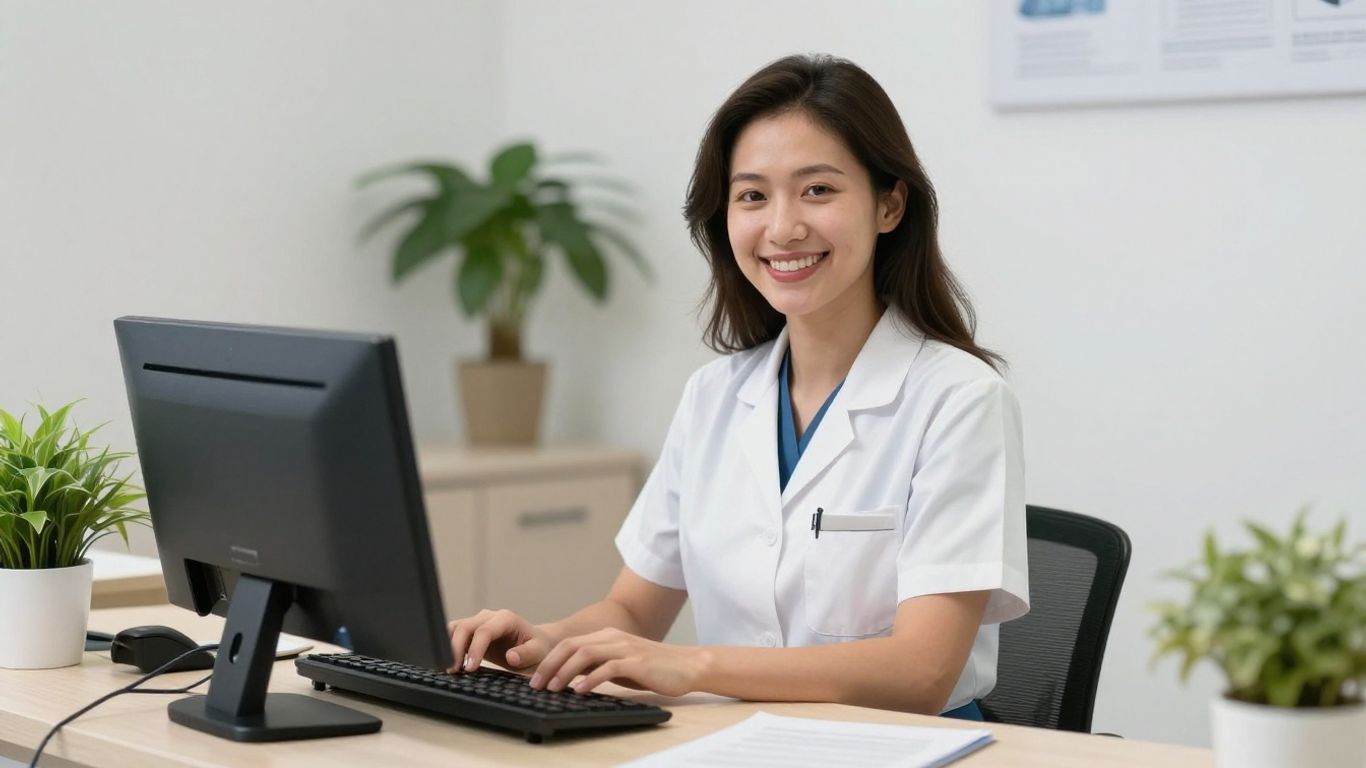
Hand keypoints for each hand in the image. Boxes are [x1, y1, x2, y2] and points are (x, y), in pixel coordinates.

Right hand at [447, 609, 553, 672]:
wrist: (535, 644)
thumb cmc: (538, 647)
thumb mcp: (538, 652)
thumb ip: (526, 653)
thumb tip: (511, 656)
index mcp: (506, 619)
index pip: (484, 631)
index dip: (475, 649)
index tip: (470, 668)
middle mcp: (489, 617)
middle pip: (465, 627)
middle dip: (456, 648)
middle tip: (454, 670)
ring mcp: (478, 622)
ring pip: (455, 628)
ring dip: (449, 646)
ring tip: (450, 668)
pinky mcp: (471, 631)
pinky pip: (454, 634)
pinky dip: (448, 647)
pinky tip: (451, 663)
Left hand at [530, 627, 705, 697]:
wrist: (687, 665)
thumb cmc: (653, 668)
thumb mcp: (620, 664)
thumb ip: (598, 665)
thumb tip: (571, 676)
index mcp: (607, 636)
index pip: (569, 643)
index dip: (549, 660)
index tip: (535, 677)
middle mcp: (613, 638)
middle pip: (571, 646)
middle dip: (549, 665)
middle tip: (536, 684)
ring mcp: (625, 648)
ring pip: (585, 654)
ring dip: (564, 672)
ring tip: (553, 689)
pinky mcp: (636, 662)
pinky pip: (607, 668)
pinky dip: (590, 679)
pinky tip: (580, 691)